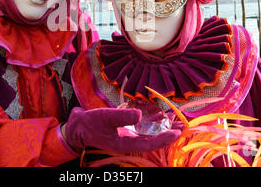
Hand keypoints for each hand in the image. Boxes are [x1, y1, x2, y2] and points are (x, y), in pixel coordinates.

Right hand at [62, 107, 181, 152]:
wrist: (77, 126)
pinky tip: (158, 116)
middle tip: (182, 126)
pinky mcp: (125, 129)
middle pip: (152, 140)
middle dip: (167, 134)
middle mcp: (129, 142)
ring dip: (162, 128)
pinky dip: (151, 122)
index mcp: (125, 144)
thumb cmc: (90, 123)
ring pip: (149, 134)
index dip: (164, 139)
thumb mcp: (105, 118)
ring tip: (175, 120)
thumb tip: (139, 115)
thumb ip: (122, 117)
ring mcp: (127, 136)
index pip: (149, 144)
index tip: (177, 132)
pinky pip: (142, 128)